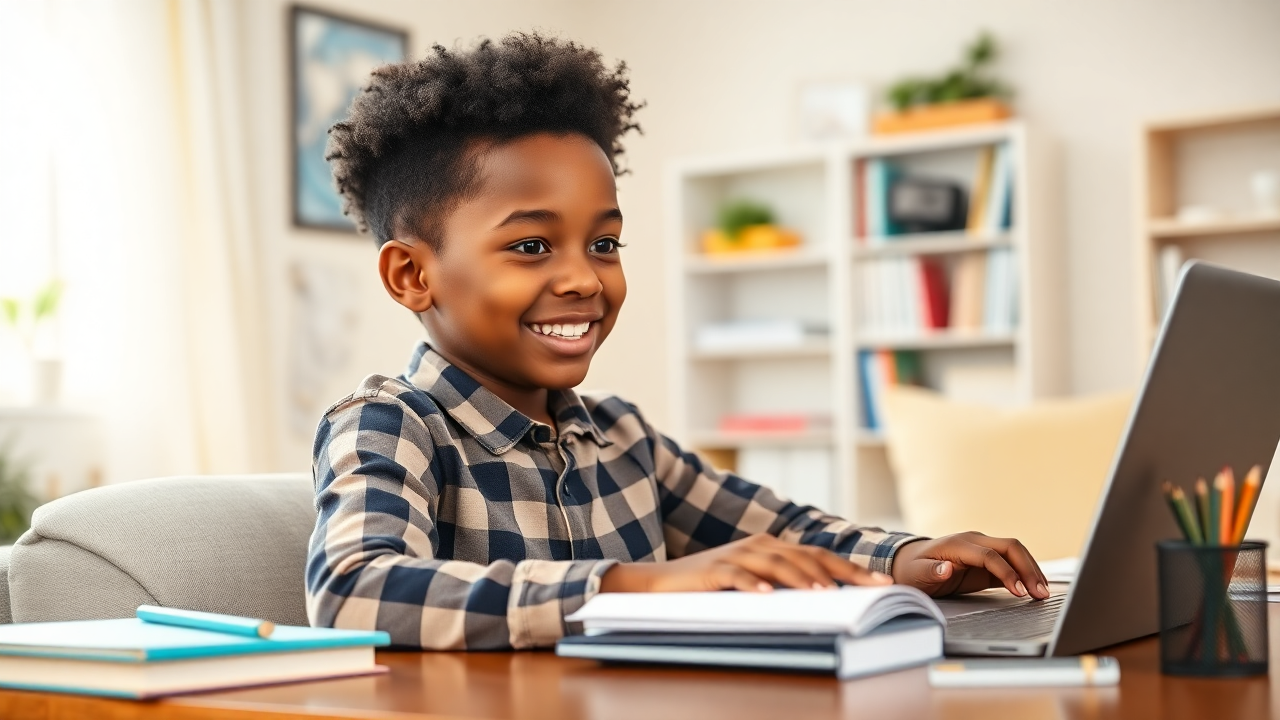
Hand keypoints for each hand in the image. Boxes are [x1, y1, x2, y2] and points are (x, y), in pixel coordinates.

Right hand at [599, 534, 893, 592]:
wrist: (662, 583)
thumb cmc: (713, 587)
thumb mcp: (756, 584)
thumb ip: (786, 586)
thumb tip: (829, 602)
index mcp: (773, 547)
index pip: (820, 556)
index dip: (851, 568)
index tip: (881, 584)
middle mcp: (759, 545)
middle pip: (807, 557)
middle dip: (841, 573)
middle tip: (870, 588)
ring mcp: (736, 555)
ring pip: (777, 564)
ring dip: (802, 578)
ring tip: (824, 593)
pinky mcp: (712, 569)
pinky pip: (736, 575)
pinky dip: (753, 583)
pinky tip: (768, 594)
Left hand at [891, 532, 1048, 599]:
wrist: (908, 562)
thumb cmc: (912, 568)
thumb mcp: (916, 573)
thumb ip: (931, 571)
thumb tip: (946, 568)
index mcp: (959, 544)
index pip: (990, 555)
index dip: (1006, 572)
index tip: (1018, 591)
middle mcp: (975, 542)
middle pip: (1010, 547)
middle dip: (1028, 568)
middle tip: (1041, 592)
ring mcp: (983, 550)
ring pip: (1015, 553)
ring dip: (1032, 571)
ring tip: (1044, 593)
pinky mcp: (987, 563)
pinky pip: (1012, 564)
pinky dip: (1025, 575)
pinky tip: (1036, 588)